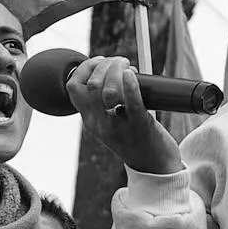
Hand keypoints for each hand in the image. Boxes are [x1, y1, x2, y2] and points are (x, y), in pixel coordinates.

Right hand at [62, 56, 183, 175]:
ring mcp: (117, 127)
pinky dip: (130, 85)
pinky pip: (131, 103)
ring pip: (106, 91)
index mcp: (90, 120)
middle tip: (121, 62)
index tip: (101, 60)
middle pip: (91, 85)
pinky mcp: (139, 127)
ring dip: (118, 70)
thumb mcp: (110, 122)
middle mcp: (99, 124)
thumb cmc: (136, 137)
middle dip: (105, 64)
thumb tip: (117, 68)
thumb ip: (106, 102)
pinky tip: (131, 74)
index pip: (73, 87)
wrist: (154, 167)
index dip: (85, 67)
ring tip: (129, 68)